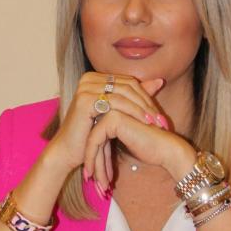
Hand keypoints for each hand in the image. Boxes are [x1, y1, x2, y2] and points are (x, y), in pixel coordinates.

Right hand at [46, 72, 165, 181]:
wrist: (69, 152)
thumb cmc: (91, 135)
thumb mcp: (117, 114)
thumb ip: (136, 96)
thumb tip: (160, 81)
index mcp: (96, 78)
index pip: (129, 83)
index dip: (147, 98)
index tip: (160, 115)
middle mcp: (89, 78)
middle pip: (128, 86)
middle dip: (147, 103)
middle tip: (161, 120)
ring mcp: (85, 87)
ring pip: (124, 93)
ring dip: (142, 109)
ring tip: (155, 123)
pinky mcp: (85, 99)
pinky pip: (116, 102)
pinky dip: (133, 112)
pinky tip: (143, 123)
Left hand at [83, 108, 195, 191]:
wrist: (166, 149)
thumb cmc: (150, 148)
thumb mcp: (124, 145)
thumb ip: (108, 146)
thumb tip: (94, 164)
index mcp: (115, 111)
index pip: (97, 135)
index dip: (93, 156)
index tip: (90, 176)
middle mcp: (112, 107)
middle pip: (93, 138)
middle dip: (92, 161)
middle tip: (89, 180)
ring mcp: (112, 110)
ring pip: (92, 140)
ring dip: (92, 163)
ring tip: (93, 183)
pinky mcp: (112, 119)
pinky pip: (94, 140)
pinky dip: (91, 158)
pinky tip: (91, 173)